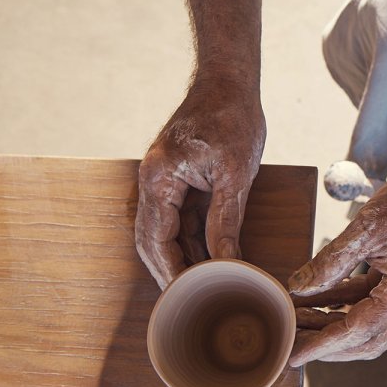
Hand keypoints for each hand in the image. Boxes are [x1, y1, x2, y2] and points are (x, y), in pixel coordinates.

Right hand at [135, 78, 265, 288]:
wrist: (230, 82)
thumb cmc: (232, 118)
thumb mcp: (234, 174)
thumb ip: (225, 220)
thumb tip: (227, 261)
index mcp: (157, 180)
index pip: (156, 240)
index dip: (170, 272)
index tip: (186, 298)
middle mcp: (152, 182)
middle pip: (153, 241)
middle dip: (171, 272)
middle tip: (191, 304)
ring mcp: (163, 181)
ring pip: (166, 232)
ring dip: (182, 259)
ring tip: (202, 289)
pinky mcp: (178, 179)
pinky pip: (179, 218)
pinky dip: (191, 241)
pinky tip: (209, 261)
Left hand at [287, 159, 386, 364]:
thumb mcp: (368, 226)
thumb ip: (332, 260)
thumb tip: (299, 287)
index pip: (359, 329)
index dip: (323, 343)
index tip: (294, 355)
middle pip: (365, 340)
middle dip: (327, 344)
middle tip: (292, 341)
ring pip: (367, 324)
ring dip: (333, 324)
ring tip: (298, 317)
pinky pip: (370, 302)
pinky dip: (343, 303)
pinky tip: (317, 297)